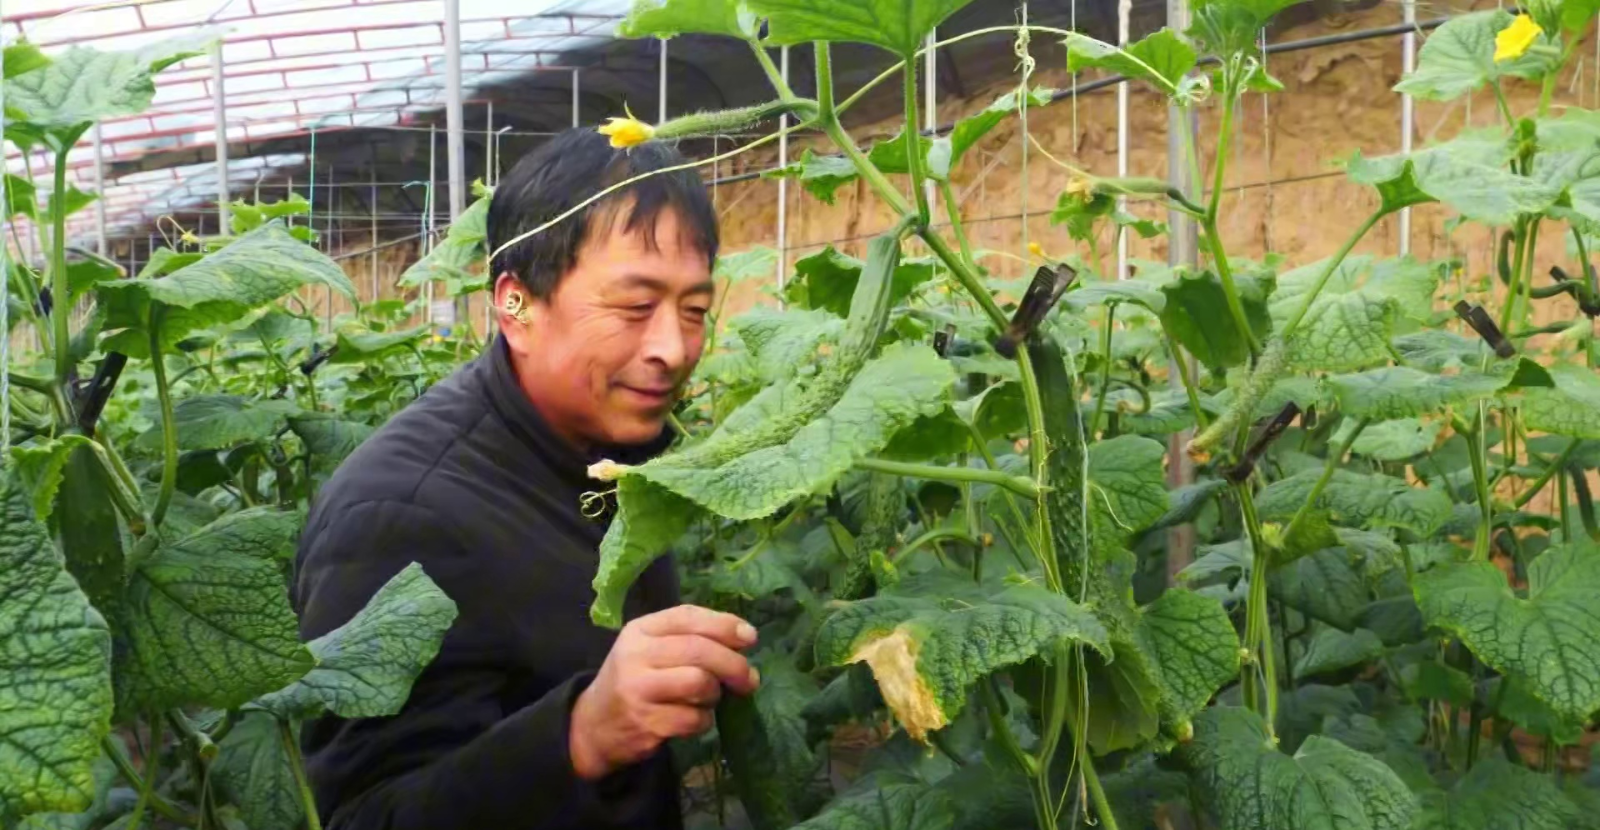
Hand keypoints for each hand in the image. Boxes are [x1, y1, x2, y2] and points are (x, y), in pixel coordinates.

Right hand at [568, 605, 759, 779]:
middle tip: (749, 680)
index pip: (687, 616)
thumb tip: (744, 638)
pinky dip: (703, 721)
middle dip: (733, 665)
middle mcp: (636, 655)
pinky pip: (693, 719)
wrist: (594, 725)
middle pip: (699, 651)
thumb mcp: (651, 649)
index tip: (750, 638)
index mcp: (640, 630)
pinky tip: (694, 719)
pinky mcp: (646, 722)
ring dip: (715, 694)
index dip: (724, 625)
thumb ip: (690, 638)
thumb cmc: (635, 680)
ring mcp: (638, 689)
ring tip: (709, 699)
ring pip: (699, 683)